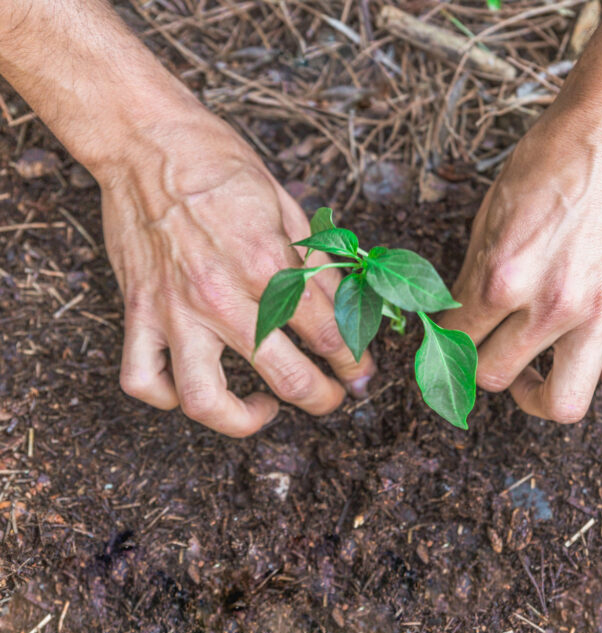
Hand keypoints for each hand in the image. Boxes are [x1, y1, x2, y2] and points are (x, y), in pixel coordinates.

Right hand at [100, 116, 374, 436]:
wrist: (146, 140)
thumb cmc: (219, 165)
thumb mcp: (286, 204)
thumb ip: (315, 261)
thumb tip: (344, 303)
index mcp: (269, 264)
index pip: (328, 333)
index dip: (355, 361)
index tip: (361, 373)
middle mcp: (223, 297)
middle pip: (287, 377)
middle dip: (323, 398)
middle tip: (332, 398)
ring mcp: (175, 311)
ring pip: (204, 401)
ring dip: (242, 421)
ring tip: (263, 409)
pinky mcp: (138, 312)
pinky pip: (143, 380)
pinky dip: (167, 397)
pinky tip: (195, 389)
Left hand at [441, 109, 601, 422]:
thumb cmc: (549, 163)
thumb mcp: (489, 217)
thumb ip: (472, 277)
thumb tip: (457, 319)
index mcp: (501, 277)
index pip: (456, 340)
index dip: (446, 341)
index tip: (453, 338)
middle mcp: (550, 304)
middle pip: (495, 377)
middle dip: (485, 367)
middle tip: (493, 350)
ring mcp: (601, 311)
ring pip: (564, 403)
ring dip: (541, 397)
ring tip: (539, 376)